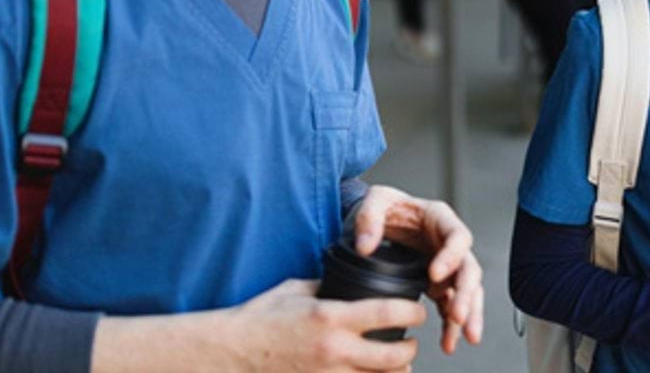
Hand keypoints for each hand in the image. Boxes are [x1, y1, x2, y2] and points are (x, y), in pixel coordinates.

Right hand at [227, 278, 425, 371]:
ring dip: (395, 372)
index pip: (389, 312)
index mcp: (331, 316)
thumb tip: (351, 285)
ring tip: (394, 362)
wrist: (232, 352)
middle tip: (411, 341)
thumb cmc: (259, 317)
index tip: (418, 309)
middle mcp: (335, 349)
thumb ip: (328, 287)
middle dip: (411, 349)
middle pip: (395, 357)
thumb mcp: (296, 290)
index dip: (413, 310)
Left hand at [350, 184, 484, 353]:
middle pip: (468, 269)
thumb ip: (368, 217)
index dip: (450, 257)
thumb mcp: (375, 200)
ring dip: (466, 315)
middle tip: (458, 316)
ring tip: (463, 338)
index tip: (434, 275)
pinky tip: (448, 341)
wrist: (380, 218)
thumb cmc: (385, 205)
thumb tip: (365, 246)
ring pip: (466, 291)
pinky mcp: (438, 283)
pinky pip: (449, 305)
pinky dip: (450, 324)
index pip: (457, 237)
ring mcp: (446, 264)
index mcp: (440, 218)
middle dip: (466, 295)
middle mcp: (448, 242)